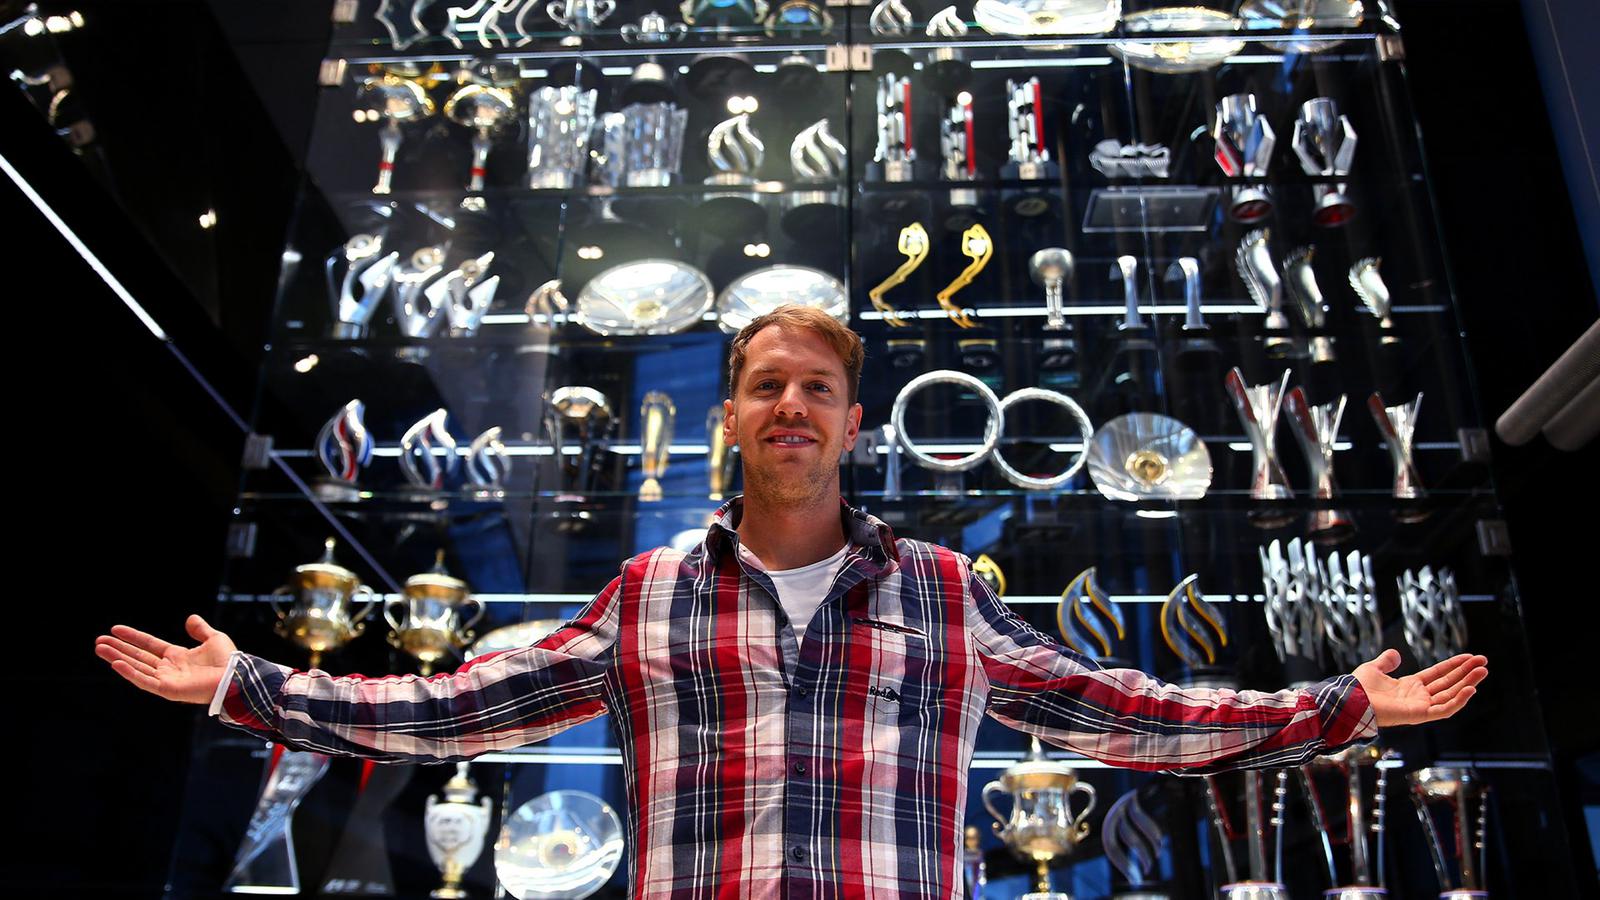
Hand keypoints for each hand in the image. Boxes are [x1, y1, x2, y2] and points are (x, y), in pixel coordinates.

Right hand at [94, 615, 237, 704]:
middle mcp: (168, 668)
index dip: (132, 637)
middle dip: (118, 648)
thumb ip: (200, 630)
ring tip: (100, 648)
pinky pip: (144, 681)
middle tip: (99, 641)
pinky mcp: (167, 689)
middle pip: (138, 656)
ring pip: (136, 667)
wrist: (236, 676)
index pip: (149, 645)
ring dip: (117, 658)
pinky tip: (116, 663)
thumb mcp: (213, 638)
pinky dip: (129, 673)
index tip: (115, 629)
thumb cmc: (228, 661)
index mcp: (177, 656)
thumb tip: (190, 618)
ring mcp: (166, 679)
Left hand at [1353, 648, 1486, 727]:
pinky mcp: (1420, 715)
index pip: (1438, 674)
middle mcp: (1418, 696)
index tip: (1470, 657)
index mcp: (1410, 686)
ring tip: (1483, 671)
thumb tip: (1395, 653)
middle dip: (1467, 672)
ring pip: (1451, 694)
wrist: (1351, 700)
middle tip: (1484, 662)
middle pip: (1449, 683)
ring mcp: (1421, 706)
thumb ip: (1386, 662)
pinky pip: (1444, 709)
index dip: (1454, 665)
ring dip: (1468, 683)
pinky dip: (1458, 700)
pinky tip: (1470, 688)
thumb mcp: (1374, 668)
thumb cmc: (1359, 687)